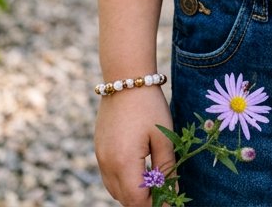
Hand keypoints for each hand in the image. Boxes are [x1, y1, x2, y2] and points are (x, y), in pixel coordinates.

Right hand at [95, 86, 175, 205]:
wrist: (126, 78)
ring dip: (132, 193)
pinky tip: (139, 171)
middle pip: (124, 199)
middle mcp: (107, 164)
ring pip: (114, 190)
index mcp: (124, 162)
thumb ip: (167, 168)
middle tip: (165, 193)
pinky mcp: (98, 149)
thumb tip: (173, 193)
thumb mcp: (163, 136)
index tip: (170, 200)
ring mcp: (100, 156)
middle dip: (144, 201)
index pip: (137, 200)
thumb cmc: (149, 105)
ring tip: (153, 184)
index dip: (155, 204)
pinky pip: (109, 176)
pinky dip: (122, 181)